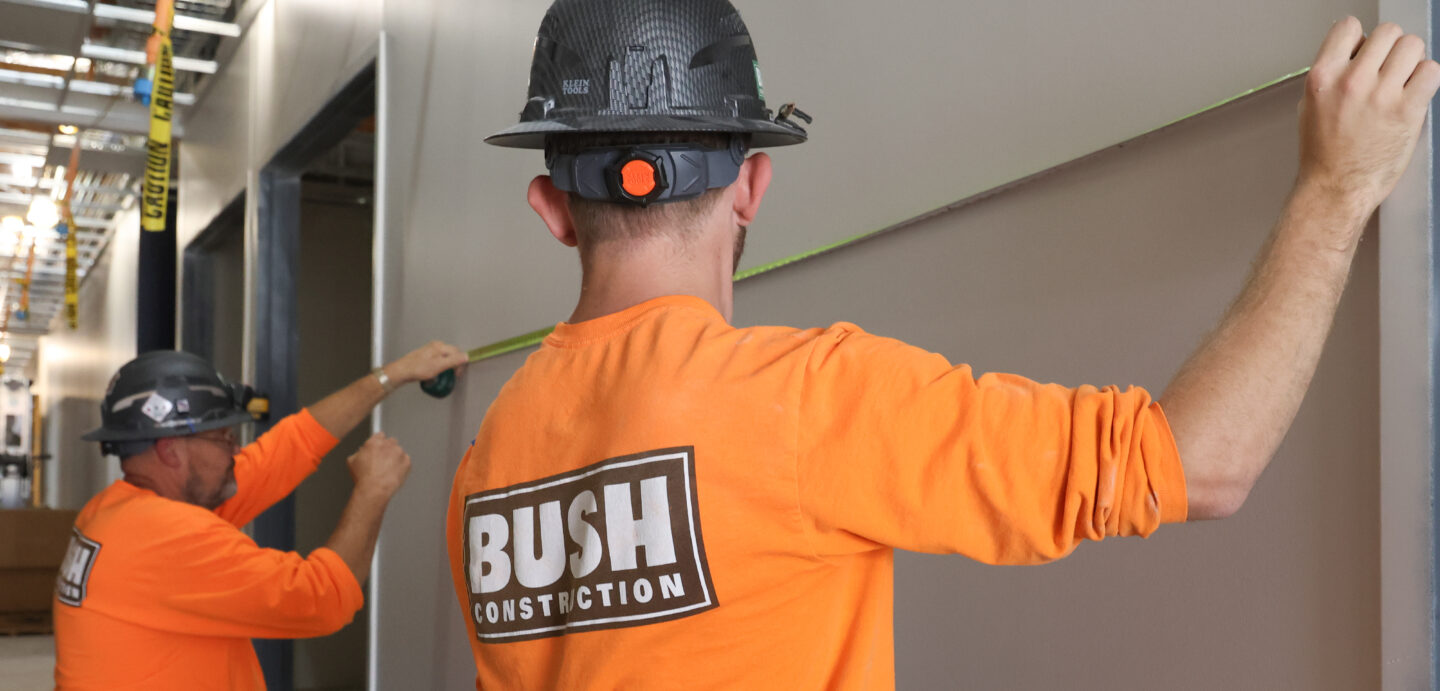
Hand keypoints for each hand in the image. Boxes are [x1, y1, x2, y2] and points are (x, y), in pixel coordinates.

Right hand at [346, 432, 410, 496]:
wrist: (375, 489)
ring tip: (387, 470)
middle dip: (387, 449)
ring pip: (398, 451)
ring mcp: (399, 453)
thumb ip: (359, 452)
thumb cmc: (364, 478)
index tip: (379, 447)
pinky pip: (405, 461)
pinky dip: (401, 466)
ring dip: (394, 457)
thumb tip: (361, 452)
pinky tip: (393, 473)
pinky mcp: (407, 462)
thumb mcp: (352, 461)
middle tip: (382, 460)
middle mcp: (388, 444)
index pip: (380, 435)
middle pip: (391, 442)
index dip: (379, 442)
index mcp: (374, 442)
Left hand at [383, 341, 467, 384]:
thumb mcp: (438, 366)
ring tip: (443, 374)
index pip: (457, 353)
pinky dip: (441, 366)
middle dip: (454, 365)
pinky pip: (439, 359)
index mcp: (440, 346)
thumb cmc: (417, 369)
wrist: (402, 371)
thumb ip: (453, 360)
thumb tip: (466, 356)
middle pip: (452, 354)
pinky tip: (436, 372)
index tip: (457, 374)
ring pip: (445, 357)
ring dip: (447, 366)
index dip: (460, 364)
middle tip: (452, 375)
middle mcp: (436, 345)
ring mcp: (430, 349)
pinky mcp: (426, 354)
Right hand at [1298, 18, 1439, 220]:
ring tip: (1402, 81)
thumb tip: (1353, 54)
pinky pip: (1431, 71)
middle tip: (1387, 68)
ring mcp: (1381, 95)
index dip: (1360, 39)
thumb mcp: (1310, 106)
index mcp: (1323, 78)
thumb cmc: (1323, 154)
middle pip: (1387, 32)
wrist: (1336, 188)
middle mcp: (1351, 82)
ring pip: (1412, 46)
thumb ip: (1332, 75)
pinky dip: (1426, 79)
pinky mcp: (1407, 110)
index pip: (1348, 27)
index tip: (1364, 52)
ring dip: (1411, 61)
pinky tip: (1413, 93)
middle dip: (1390, 48)